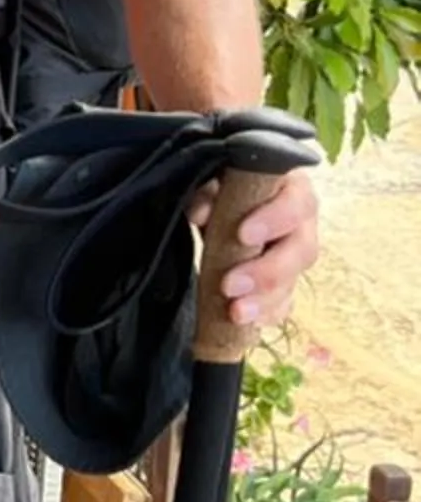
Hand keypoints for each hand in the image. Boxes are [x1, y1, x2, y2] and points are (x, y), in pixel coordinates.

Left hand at [190, 168, 319, 331]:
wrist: (223, 201)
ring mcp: (294, 256)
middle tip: (231, 286)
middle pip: (302, 251)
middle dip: (267, 273)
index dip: (275, 220)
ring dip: (265, 301)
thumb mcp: (213, 179)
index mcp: (290, 189)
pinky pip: (284, 303)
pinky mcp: (284, 282)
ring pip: (293, 282)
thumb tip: (201, 213)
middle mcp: (301, 224)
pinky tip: (250, 323)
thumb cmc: (223, 184)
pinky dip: (266, 314)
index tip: (243, 235)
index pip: (295, 203)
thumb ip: (207, 190)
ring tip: (236, 313)